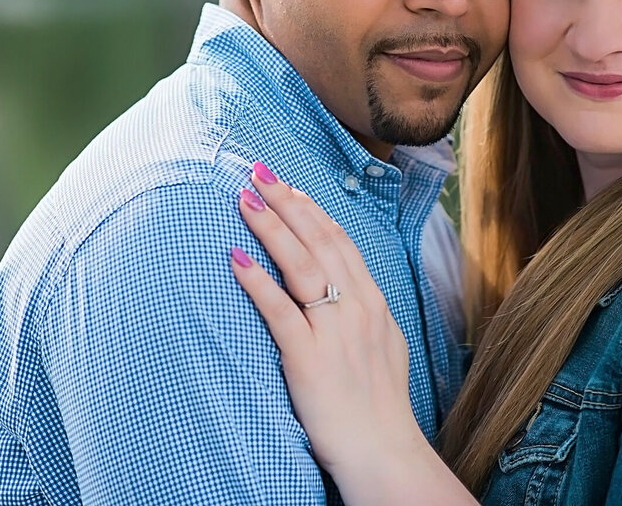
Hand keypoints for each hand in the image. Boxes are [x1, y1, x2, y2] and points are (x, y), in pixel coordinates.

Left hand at [229, 162, 428, 476]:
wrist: (383, 449)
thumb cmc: (379, 404)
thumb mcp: (385, 346)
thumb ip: (364, 313)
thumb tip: (347, 292)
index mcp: (373, 301)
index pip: (339, 241)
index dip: (311, 210)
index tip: (290, 186)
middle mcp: (356, 306)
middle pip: (318, 240)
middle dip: (286, 202)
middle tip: (258, 172)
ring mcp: (334, 330)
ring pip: (300, 264)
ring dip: (270, 226)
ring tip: (244, 199)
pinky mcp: (308, 357)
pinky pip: (279, 310)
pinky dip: (257, 280)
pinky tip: (236, 258)